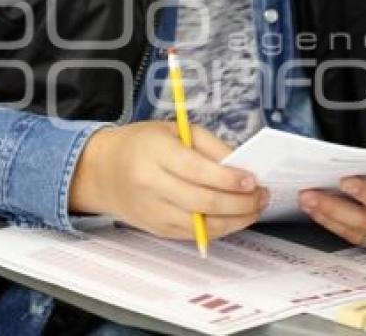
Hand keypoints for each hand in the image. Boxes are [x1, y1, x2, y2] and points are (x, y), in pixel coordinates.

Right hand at [69, 122, 268, 239]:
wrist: (103, 171)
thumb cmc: (142, 144)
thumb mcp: (175, 130)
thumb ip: (210, 146)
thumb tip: (241, 165)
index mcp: (155, 154)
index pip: (197, 171)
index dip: (228, 179)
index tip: (253, 180)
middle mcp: (151, 185)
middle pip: (202, 202)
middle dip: (240, 202)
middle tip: (262, 196)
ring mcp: (153, 211)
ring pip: (201, 224)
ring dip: (235, 220)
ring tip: (255, 208)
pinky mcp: (157, 229)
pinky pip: (194, 234)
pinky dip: (220, 229)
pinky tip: (235, 218)